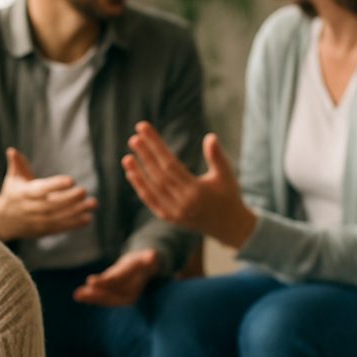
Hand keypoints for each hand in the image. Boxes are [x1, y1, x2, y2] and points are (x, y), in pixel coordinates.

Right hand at [0, 148, 97, 241]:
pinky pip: (60, 228)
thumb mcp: (13, 178)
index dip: (55, 185)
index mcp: (24, 193)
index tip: (71, 180)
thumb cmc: (13, 193)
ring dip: (77, 212)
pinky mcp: (44, 230)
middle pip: (52, 205)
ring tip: (92, 203)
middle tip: (84, 191)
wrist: (4, 221)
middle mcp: (31, 208)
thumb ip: (16, 164)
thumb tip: (12, 151)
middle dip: (70, 199)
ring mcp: (37, 221)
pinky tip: (88, 218)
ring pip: (58, 218)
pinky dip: (74, 224)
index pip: (41, 190)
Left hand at [73, 248, 160, 306]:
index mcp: (137, 284)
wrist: (144, 268)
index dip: (103, 282)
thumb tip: (151, 256)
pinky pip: (102, 297)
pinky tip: (80, 295)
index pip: (117, 282)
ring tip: (76, 295)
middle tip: (78, 294)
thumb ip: (150, 258)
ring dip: (90, 297)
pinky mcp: (113, 295)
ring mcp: (120, 296)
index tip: (90, 281)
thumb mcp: (148, 258)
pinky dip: (91, 296)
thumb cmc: (145, 261)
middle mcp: (128, 295)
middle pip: (109, 295)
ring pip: (104, 298)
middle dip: (93, 295)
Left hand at [122, 122, 256, 248]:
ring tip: (127, 157)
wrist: (230, 226)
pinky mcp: (171, 219)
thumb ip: (217, 156)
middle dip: (145, 156)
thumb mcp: (227, 175)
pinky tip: (132, 174)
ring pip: (152, 190)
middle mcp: (184, 203)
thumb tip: (210, 137)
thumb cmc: (228, 196)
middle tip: (134, 138)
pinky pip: (152, 202)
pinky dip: (141, 188)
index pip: (171, 164)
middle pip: (159, 176)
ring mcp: (176, 213)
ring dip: (138, 173)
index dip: (156, 146)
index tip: (145, 130)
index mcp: (197, 190)